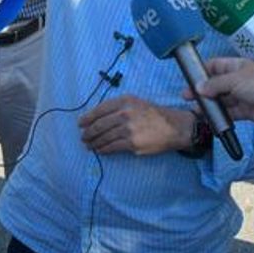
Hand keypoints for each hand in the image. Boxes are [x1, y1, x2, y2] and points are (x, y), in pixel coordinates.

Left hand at [78, 95, 193, 155]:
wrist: (172, 127)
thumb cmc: (153, 114)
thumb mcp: (136, 103)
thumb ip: (118, 107)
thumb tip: (98, 117)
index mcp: (125, 101)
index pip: (100, 109)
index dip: (87, 117)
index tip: (80, 123)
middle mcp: (125, 113)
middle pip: (99, 125)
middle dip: (88, 132)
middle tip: (83, 137)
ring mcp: (128, 129)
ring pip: (104, 137)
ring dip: (94, 142)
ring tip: (89, 145)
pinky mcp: (132, 143)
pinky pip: (112, 147)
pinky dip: (103, 149)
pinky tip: (100, 150)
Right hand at [193, 58, 253, 124]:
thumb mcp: (234, 79)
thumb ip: (215, 84)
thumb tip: (199, 87)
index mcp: (236, 66)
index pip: (215, 65)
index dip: (202, 70)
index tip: (189, 77)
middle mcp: (238, 80)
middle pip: (216, 84)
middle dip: (202, 90)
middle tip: (187, 96)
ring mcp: (241, 95)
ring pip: (221, 100)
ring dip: (209, 104)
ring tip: (196, 109)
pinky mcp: (245, 110)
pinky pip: (229, 113)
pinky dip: (219, 116)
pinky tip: (209, 119)